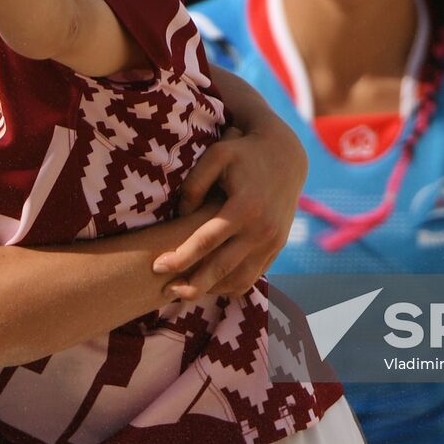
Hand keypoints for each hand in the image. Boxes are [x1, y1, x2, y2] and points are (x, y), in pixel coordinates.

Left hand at [154, 122, 307, 297]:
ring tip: (185, 292)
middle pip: (222, 268)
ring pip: (240, 279)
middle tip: (166, 292)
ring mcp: (273, 242)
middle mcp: (262, 229)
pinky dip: (232, 285)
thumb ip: (194, 184)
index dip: (179, 257)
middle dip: (192, 285)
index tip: (157, 266)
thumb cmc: (244, 152)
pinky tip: (210, 284)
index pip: (205, 241)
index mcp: (245, 207)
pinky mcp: (277, 247)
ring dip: (212, 290)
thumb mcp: (216, 155)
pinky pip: (254, 276)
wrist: (286, 156)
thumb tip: (179, 215)